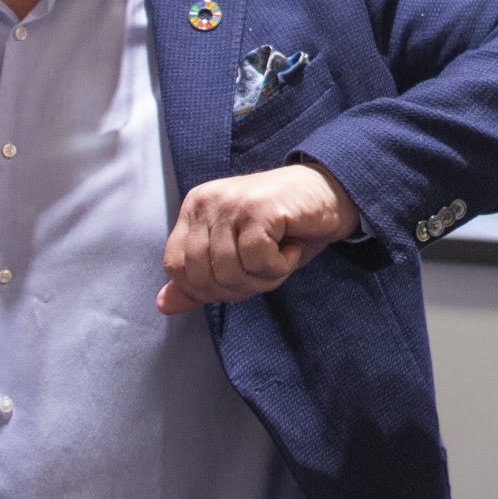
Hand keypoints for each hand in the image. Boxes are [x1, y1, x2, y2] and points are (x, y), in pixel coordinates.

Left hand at [158, 159, 361, 313]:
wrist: (333, 194)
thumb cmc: (285, 228)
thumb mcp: (238, 256)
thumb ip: (201, 279)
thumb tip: (164, 305)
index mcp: (195, 208)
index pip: (176, 267)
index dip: (206, 288)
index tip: (240, 279)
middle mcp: (207, 201)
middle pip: (202, 275)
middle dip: (238, 287)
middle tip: (266, 268)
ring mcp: (232, 202)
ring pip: (229, 272)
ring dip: (263, 278)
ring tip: (281, 257)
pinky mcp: (259, 209)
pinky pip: (257, 261)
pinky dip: (279, 267)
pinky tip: (291, 248)